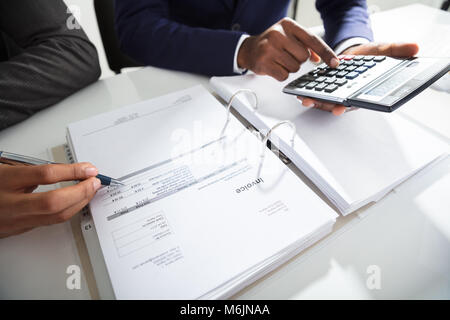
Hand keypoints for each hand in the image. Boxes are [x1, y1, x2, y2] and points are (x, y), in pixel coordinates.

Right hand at [0, 163, 101, 237]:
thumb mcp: (5, 168)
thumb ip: (30, 169)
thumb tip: (65, 170)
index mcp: (5, 181)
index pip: (45, 175)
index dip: (71, 170)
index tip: (88, 168)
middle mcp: (10, 203)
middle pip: (54, 201)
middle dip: (81, 191)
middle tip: (95, 181)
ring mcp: (15, 220)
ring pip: (55, 216)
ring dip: (79, 202)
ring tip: (91, 190)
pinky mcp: (20, 229)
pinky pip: (50, 222)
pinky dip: (68, 211)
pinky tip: (77, 202)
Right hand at [237, 18, 338, 80]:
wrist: (249, 49)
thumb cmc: (272, 43)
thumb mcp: (289, 37)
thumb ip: (306, 45)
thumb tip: (319, 59)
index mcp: (288, 25)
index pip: (312, 40)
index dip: (326, 52)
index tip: (335, 63)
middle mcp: (278, 34)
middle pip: (304, 57)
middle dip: (298, 60)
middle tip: (287, 55)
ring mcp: (269, 49)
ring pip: (294, 68)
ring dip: (289, 68)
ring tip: (279, 60)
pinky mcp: (264, 63)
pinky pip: (284, 76)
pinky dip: (281, 74)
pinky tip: (274, 67)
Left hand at [298, 42, 419, 114]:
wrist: (355, 53)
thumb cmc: (369, 57)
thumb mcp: (383, 50)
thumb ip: (397, 50)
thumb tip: (415, 48)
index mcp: (362, 90)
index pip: (356, 101)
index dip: (347, 106)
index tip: (340, 108)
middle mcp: (348, 95)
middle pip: (337, 105)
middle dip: (327, 106)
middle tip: (315, 103)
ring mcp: (336, 93)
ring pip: (325, 102)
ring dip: (314, 101)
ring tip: (305, 98)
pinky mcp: (325, 89)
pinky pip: (316, 94)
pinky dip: (309, 94)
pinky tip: (300, 92)